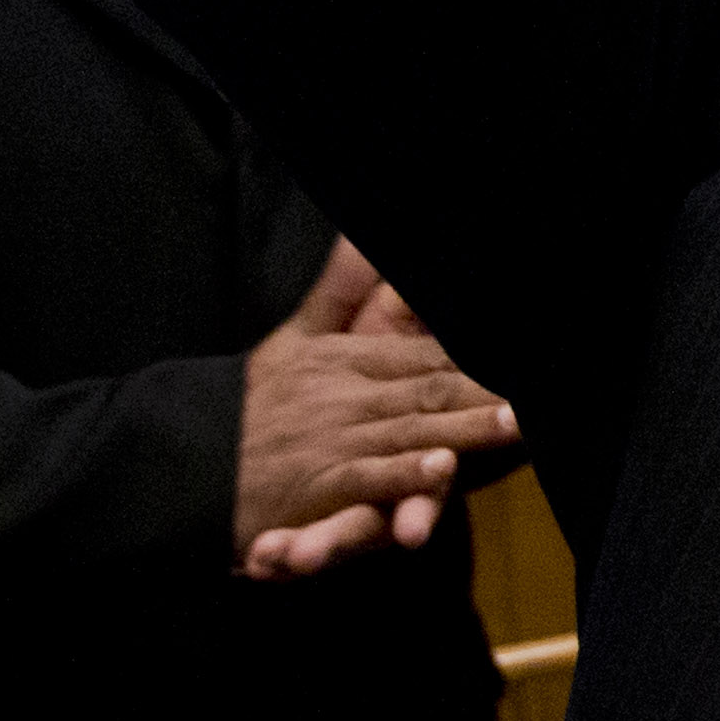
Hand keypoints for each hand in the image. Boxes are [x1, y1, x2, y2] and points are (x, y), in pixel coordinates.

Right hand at [237, 240, 518, 573]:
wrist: (183, 462)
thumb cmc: (249, 407)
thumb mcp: (292, 339)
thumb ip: (337, 289)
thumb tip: (362, 235)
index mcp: (345, 359)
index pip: (425, 352)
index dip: (476, 355)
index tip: (519, 356)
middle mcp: (346, 396)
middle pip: (431, 388)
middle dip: (487, 388)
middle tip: (536, 393)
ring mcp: (333, 440)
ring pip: (411, 430)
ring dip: (465, 428)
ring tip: (515, 421)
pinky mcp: (316, 485)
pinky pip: (367, 478)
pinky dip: (404, 474)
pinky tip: (440, 466)